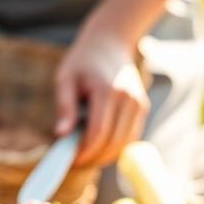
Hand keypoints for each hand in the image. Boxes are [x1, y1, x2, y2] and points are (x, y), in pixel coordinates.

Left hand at [54, 30, 149, 167]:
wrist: (110, 41)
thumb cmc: (82, 61)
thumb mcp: (65, 78)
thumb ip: (65, 107)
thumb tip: (61, 135)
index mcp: (107, 90)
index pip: (97, 133)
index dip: (84, 151)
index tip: (69, 159)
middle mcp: (128, 98)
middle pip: (112, 142)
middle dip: (93, 157)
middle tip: (75, 162)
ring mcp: (138, 103)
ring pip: (123, 143)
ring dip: (105, 156)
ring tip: (86, 156)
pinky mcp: (142, 107)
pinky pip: (130, 136)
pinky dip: (115, 146)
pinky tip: (99, 147)